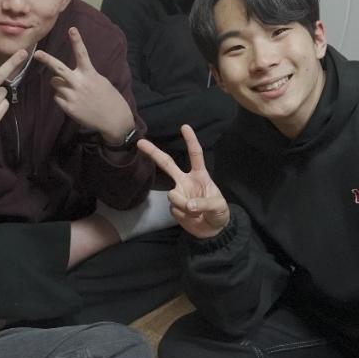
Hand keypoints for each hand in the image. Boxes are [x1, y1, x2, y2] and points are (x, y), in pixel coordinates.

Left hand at [33, 27, 134, 143]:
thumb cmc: (108, 98)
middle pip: (59, 69)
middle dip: (47, 60)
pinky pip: (57, 97)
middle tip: (37, 53)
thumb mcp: (100, 81)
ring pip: (55, 83)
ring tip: (72, 90)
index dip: (77, 40)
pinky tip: (73, 101)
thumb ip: (83, 76)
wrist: (113, 120)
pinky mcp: (69, 108)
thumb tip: (63, 77)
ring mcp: (73, 96)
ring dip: (59, 84)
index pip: (82, 54)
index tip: (72, 29)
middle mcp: (80, 83)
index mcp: (90, 74)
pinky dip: (61, 97)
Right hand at [136, 124, 228, 238]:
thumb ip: (204, 203)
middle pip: (167, 164)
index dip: (190, 141)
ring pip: (172, 195)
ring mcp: (178, 193)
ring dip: (184, 205)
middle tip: (140, 142)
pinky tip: (191, 218)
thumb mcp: (218, 206)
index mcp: (199, 175)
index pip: (195, 155)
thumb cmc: (219, 212)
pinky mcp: (174, 207)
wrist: (213, 230)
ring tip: (196, 213)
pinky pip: (174, 209)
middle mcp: (185, 181)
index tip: (185, 126)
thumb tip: (189, 205)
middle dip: (154, 152)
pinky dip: (183, 216)